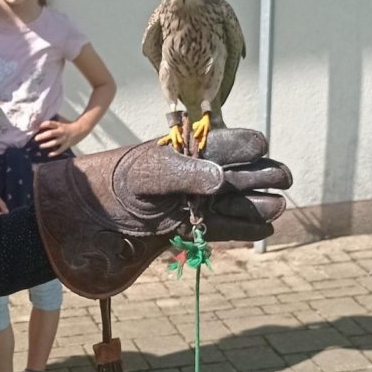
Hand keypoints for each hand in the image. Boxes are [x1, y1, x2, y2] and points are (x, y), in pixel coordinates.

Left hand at [32, 117, 82, 154]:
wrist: (81, 129)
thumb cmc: (69, 126)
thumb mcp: (61, 123)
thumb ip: (53, 125)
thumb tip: (41, 127)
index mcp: (59, 125)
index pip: (50, 123)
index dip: (43, 125)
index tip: (38, 127)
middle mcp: (61, 132)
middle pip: (50, 133)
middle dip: (42, 136)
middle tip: (36, 138)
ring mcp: (64, 139)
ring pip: (54, 142)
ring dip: (46, 145)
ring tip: (40, 146)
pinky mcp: (67, 145)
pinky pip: (60, 150)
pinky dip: (54, 153)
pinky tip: (49, 154)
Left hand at [34, 125, 292, 296]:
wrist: (89, 215)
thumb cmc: (117, 183)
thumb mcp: (149, 173)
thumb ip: (184, 173)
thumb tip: (220, 179)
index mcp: (192, 148)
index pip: (235, 142)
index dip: (248, 147)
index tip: (255, 153)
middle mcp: (200, 172)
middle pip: (245, 171)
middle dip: (264, 175)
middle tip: (282, 180)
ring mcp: (197, 200)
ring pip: (239, 201)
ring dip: (258, 204)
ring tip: (276, 208)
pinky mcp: (190, 226)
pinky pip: (225, 227)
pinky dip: (245, 228)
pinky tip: (265, 227)